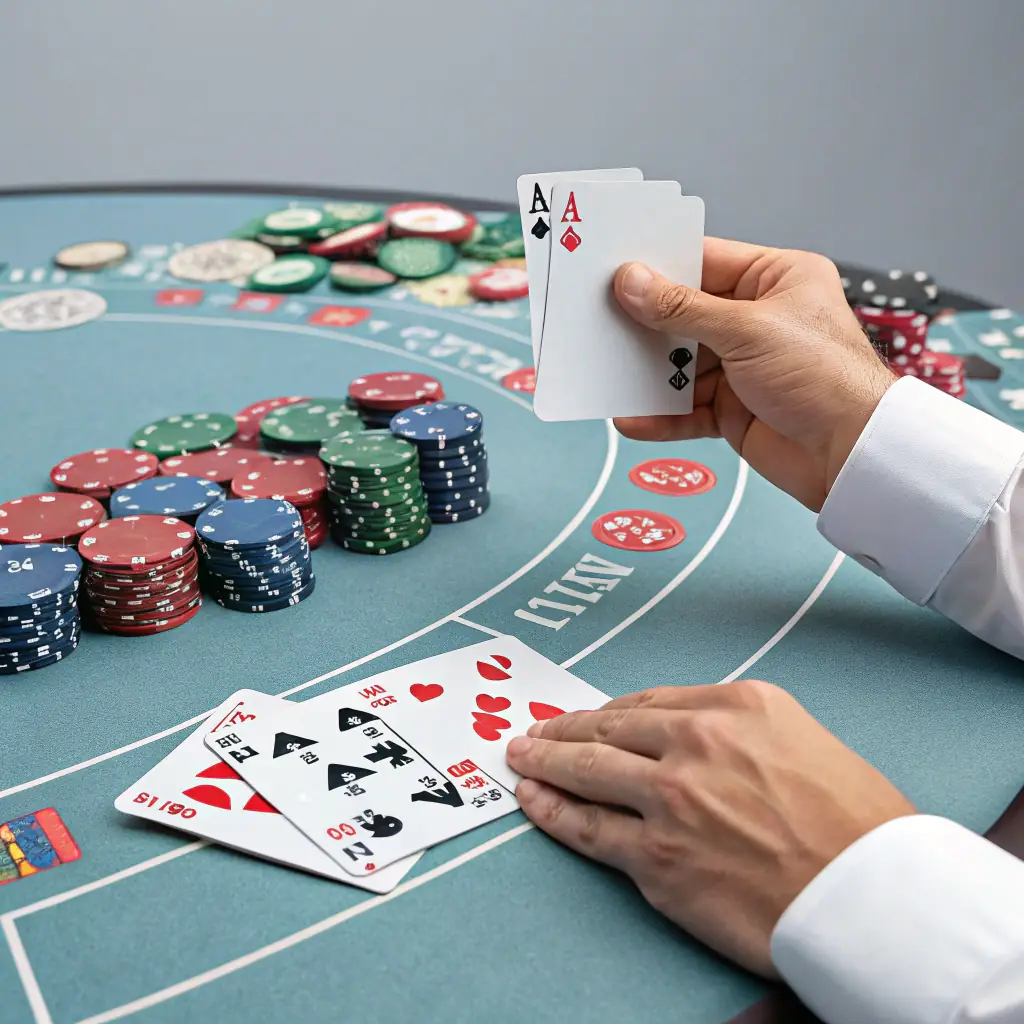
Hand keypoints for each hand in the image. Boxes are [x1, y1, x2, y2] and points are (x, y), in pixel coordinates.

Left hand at [506, 681, 914, 975]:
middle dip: (563, 731)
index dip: (608, 712)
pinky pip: (587, 830)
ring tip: (521, 757)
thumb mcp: (800, 737)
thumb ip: (736, 726)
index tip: (587, 717)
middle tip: (535, 732)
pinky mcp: (657, 859)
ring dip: (545, 762)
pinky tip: (532, 801)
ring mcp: (669, 800)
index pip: (648, 703)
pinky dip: (552, 813)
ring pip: (587, 772)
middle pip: (607, 730)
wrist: (874, 897)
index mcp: (735, 705)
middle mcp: (695, 742)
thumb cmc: (855, 822)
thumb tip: (683, 735)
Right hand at [613, 239, 895, 510]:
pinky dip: (661, 416)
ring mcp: (745, 366)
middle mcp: (759, 319)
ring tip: (608, 375)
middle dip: (646, 325)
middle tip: (598, 322)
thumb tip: (632, 282)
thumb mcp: (747, 330)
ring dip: (649, 375)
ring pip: (681, 365)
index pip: (705, 262)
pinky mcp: (735, 409)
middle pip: (686, 315)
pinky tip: (633, 418)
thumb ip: (682, 308)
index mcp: (777, 279)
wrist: (854, 454)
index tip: (613, 268)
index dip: (659, 265)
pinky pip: (687, 409)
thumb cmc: (825, 377)